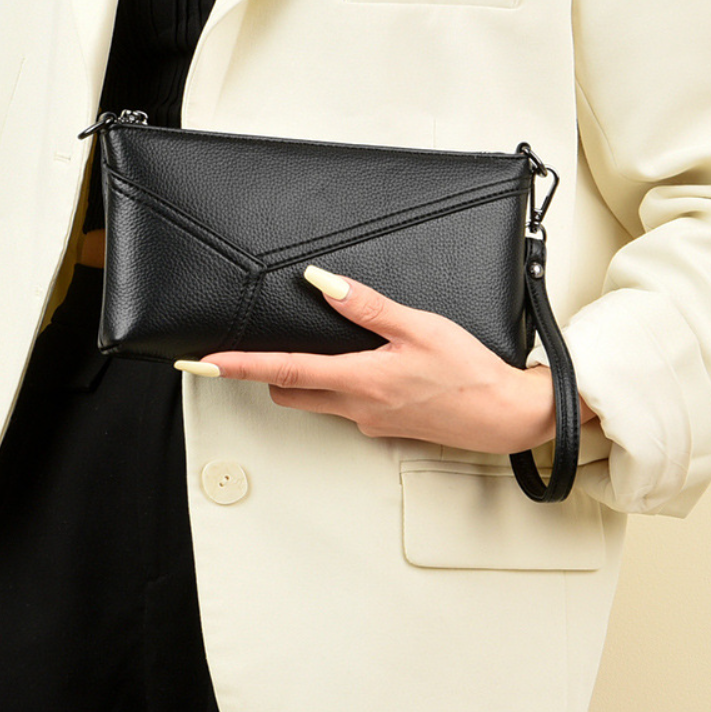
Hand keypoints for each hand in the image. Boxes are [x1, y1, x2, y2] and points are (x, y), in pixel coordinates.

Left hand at [176, 266, 593, 454]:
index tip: (206, 364)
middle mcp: (358, 407)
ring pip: (317, 401)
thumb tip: (321, 283)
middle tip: (262, 349)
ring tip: (324, 349)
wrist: (504, 415)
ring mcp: (371, 422)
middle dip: (270, 374)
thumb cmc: (469, 372)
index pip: (284, 370)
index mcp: (361, 380)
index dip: (241, 366)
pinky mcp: (385, 427)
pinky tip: (371, 368)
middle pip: (290, 392)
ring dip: (307, 379)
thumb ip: (366, 306)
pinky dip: (341, 387)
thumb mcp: (419, 326)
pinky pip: (346, 407)